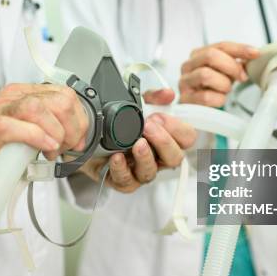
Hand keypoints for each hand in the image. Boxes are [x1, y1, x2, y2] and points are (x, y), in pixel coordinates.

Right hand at [0, 84, 88, 202]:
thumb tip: (73, 140)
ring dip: (56, 132)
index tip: (78, 141)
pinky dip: (35, 137)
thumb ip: (44, 129)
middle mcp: (11, 99)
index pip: (65, 94)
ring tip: (53, 151)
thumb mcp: (22, 133)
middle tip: (66, 148)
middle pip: (58, 99)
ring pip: (38, 107)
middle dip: (73, 127)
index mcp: (22, 96)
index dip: (79, 120)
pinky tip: (42, 150)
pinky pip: (13, 126)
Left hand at [80, 89, 196, 192]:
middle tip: (148, 126)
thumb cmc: (118, 125)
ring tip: (136, 143)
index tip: (159, 117)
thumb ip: (152, 97)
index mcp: (166, 138)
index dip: (177, 128)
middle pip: (175, 158)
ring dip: (145, 156)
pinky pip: (126, 181)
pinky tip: (117, 156)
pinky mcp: (121, 180)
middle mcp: (157, 157)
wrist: (89, 139)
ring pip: (151, 172)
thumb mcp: (136, 105)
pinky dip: (121, 169)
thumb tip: (167, 94)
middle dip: (163, 141)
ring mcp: (140, 170)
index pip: (187, 138)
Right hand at [179, 42, 259, 106]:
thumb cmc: (213, 88)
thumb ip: (235, 62)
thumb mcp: (225, 72)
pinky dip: (218, 99)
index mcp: (198, 54)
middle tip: (242, 77)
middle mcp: (188, 66)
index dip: (239, 49)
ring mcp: (184, 83)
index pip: (220, 46)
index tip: (255, 54)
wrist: (200, 110)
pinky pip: (205, 96)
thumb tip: (253, 55)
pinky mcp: (185, 100)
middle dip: (231, 66)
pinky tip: (219, 100)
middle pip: (210, 55)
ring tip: (225, 90)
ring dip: (223, 84)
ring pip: (206, 75)